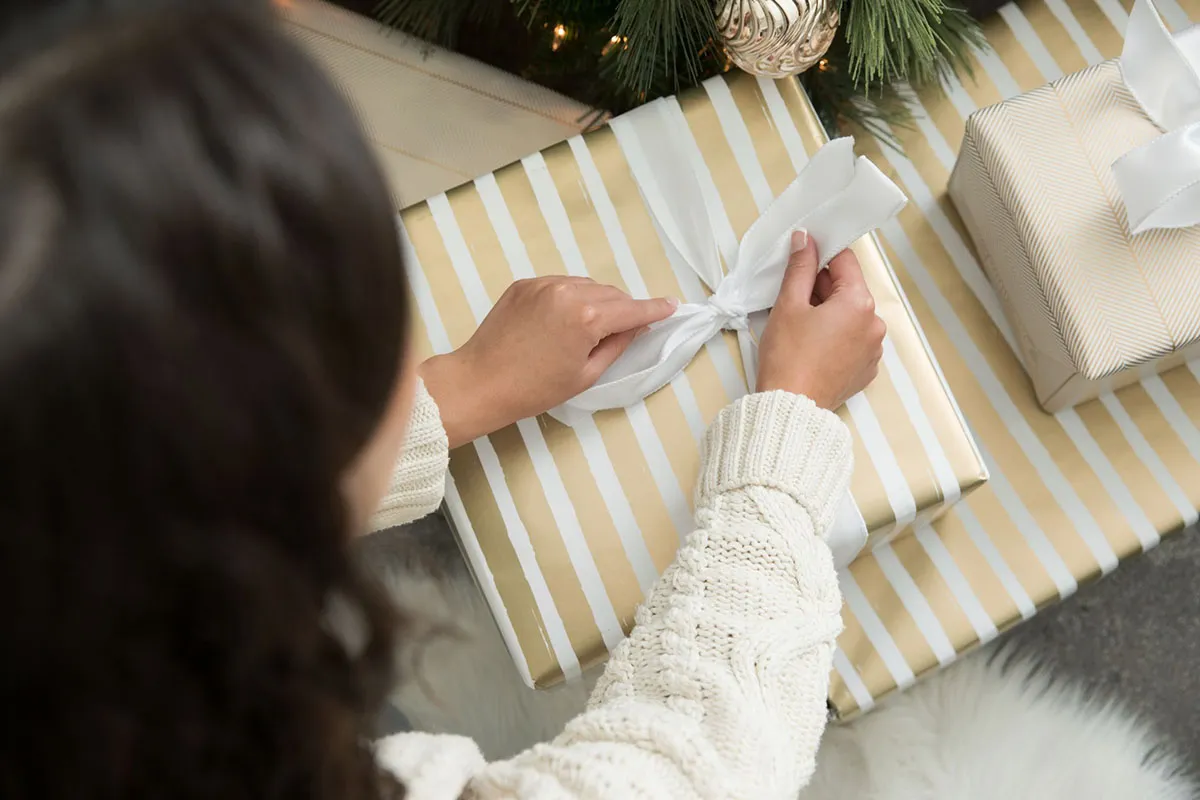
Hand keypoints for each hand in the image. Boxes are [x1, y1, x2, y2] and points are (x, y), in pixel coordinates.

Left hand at [419, 277, 676, 447]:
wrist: (480, 382)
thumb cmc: (534, 389)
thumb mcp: (585, 374)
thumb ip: (617, 344)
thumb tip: (636, 326)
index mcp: (586, 317)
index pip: (631, 309)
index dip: (654, 309)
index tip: (672, 306)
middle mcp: (567, 291)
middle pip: (610, 293)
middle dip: (622, 309)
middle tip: (624, 330)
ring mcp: (543, 284)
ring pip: (586, 285)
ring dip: (596, 301)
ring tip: (587, 329)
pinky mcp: (524, 284)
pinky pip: (560, 285)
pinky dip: (570, 297)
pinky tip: (561, 321)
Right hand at [756, 230, 885, 409]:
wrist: (791, 407)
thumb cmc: (788, 357)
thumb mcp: (789, 304)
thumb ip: (800, 267)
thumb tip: (805, 241)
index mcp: (859, 303)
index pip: (845, 261)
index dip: (821, 254)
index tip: (803, 256)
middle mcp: (874, 324)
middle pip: (848, 289)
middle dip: (822, 288)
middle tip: (793, 299)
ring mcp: (873, 349)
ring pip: (850, 315)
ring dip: (829, 313)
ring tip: (801, 328)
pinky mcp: (866, 369)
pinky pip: (853, 340)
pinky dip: (836, 336)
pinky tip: (812, 346)